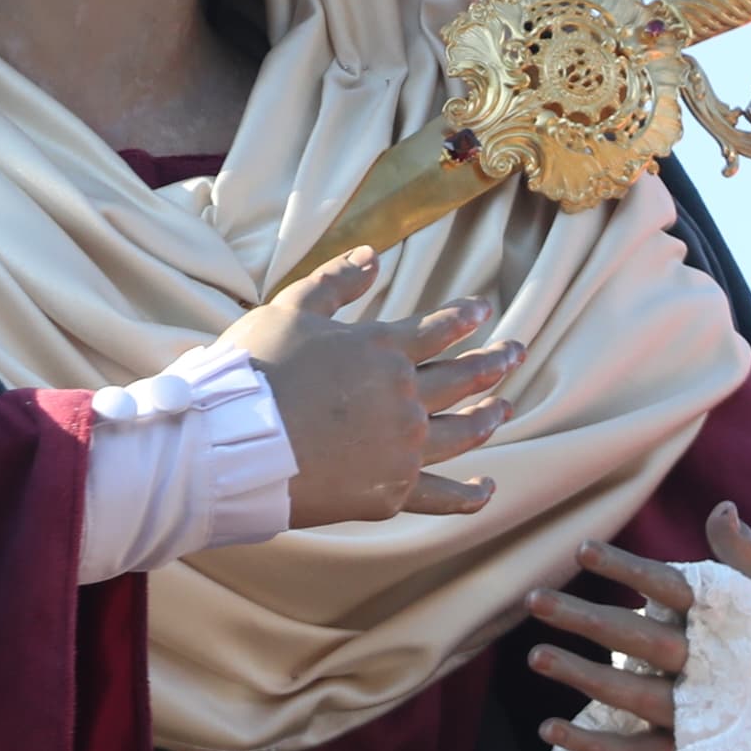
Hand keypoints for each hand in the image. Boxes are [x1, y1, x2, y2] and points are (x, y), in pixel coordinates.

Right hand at [213, 247, 518, 526]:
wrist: (233, 443)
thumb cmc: (257, 370)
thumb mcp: (291, 309)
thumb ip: (336, 281)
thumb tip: (372, 255)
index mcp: (384, 349)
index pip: (439, 328)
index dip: (466, 316)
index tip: (486, 309)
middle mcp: (406, 398)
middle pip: (463, 378)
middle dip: (494, 363)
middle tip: (516, 352)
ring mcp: (403, 448)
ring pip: (462, 432)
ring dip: (489, 417)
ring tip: (506, 408)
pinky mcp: (390, 492)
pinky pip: (441, 496)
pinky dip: (468, 494)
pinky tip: (487, 488)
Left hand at [520, 500, 750, 750]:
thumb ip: (750, 561)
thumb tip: (720, 508)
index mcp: (738, 630)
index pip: (675, 591)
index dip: (629, 569)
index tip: (582, 549)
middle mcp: (716, 675)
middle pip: (643, 643)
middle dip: (588, 620)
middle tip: (534, 599)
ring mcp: (705, 722)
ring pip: (634, 699)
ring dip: (582, 677)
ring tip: (535, 654)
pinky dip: (594, 747)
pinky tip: (549, 730)